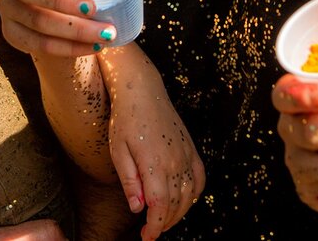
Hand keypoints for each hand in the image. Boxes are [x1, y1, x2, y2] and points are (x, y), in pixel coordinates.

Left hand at [102, 50, 203, 238]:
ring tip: (163, 220)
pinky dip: (194, 195)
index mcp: (154, 163)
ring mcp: (186, 154)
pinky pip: (199, 179)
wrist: (142, 90)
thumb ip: (129, 181)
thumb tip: (138, 208)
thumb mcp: (118, 151)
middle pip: (175, 205)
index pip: (159, 206)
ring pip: (189, 196)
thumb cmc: (125, 119)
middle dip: (163, 223)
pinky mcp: (191, 148)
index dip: (154, 227)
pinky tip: (183, 201)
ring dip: (178, 213)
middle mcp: (175, 161)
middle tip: (150, 232)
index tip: (147, 238)